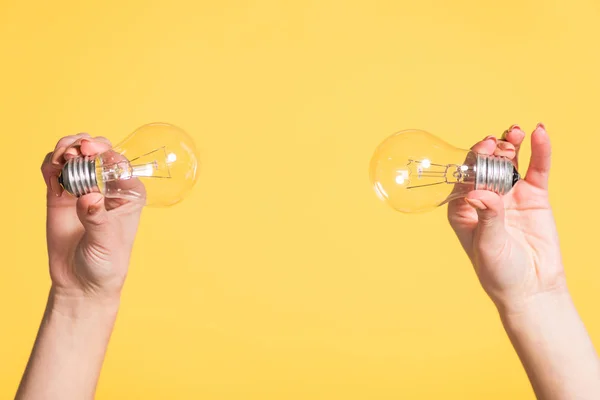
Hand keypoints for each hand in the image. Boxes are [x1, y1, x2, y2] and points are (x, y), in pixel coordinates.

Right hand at [41, 134, 142, 302]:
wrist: (82, 283)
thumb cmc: (106, 263)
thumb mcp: (107, 242)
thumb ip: (97, 218)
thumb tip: (89, 197)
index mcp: (129, 192)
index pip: (119, 162)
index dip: (104, 150)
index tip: (90, 149)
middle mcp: (107, 185)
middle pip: (97, 151)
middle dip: (84, 144)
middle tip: (73, 153)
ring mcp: (83, 188)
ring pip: (74, 154)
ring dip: (65, 150)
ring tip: (60, 162)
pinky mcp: (60, 195)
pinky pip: (54, 170)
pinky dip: (50, 165)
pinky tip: (51, 176)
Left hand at [448, 124, 564, 312]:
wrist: (532, 288)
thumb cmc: (499, 272)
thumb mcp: (487, 245)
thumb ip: (487, 217)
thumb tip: (479, 192)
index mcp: (462, 208)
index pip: (464, 177)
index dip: (472, 160)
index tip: (482, 149)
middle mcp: (483, 197)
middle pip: (485, 164)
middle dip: (491, 149)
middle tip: (498, 142)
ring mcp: (509, 194)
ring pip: (508, 162)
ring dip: (511, 144)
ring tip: (516, 132)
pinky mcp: (533, 196)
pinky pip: (536, 169)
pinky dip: (539, 151)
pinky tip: (539, 133)